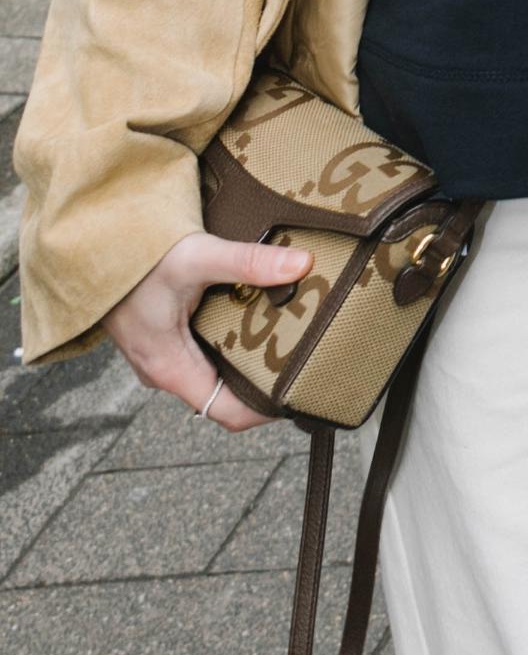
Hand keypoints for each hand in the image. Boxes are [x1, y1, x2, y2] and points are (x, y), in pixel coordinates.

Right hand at [103, 233, 311, 430]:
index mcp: (171, 369)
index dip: (267, 409)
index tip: (303, 388)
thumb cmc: (134, 257)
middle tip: (307, 351)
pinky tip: (255, 311)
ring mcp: (164, 353)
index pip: (227, 413)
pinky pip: (204, 347)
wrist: (93, 241)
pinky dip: (231, 335)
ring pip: (216, 368)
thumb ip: (248, 263)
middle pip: (227, 392)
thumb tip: (300, 265)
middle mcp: (166, 369)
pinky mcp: (164, 334)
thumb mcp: (196, 257)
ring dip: (249, 353)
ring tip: (289, 330)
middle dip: (266, 377)